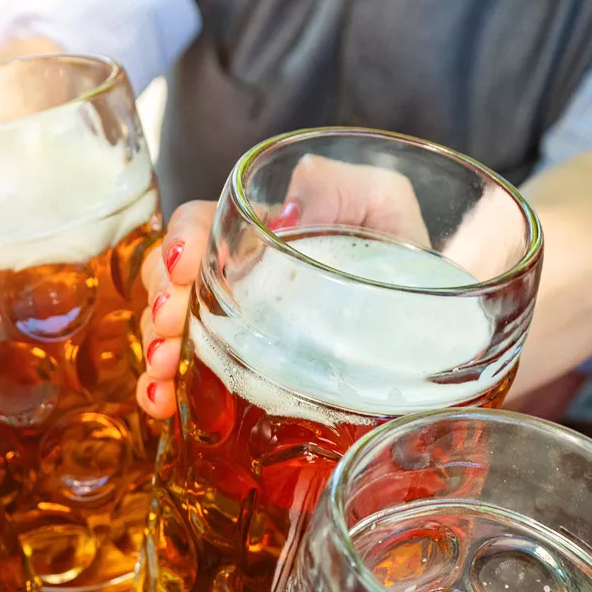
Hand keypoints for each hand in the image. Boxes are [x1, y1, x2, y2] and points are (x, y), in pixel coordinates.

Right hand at [135, 156, 430, 418]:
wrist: (436, 332)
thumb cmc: (407, 262)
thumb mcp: (387, 207)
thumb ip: (349, 186)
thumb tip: (293, 197)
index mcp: (259, 234)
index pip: (199, 224)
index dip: (181, 240)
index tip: (184, 266)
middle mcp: (235, 280)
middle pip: (169, 281)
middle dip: (158, 305)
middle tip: (168, 331)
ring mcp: (232, 331)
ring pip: (169, 331)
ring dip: (154, 350)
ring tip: (161, 376)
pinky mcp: (238, 377)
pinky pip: (186, 380)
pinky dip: (161, 390)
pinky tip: (159, 404)